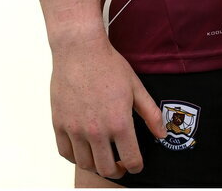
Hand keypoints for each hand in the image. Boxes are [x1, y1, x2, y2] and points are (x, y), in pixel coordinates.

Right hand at [50, 32, 167, 179]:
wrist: (79, 50)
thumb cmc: (107, 64)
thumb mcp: (135, 86)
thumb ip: (150, 113)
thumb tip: (161, 133)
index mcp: (118, 122)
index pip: (131, 159)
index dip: (136, 166)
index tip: (136, 164)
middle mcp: (96, 131)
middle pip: (107, 168)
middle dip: (117, 170)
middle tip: (120, 164)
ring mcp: (75, 129)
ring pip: (85, 164)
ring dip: (96, 165)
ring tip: (102, 156)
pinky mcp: (59, 124)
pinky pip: (65, 153)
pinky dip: (75, 157)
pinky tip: (83, 149)